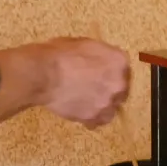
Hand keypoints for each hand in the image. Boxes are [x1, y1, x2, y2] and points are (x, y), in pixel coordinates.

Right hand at [0, 38, 129, 127]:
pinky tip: (82, 113)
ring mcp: (107, 102)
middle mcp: (119, 82)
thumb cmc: (59, 54)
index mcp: (118, 60)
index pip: (123, 69)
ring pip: (111, 108)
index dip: (111, 72)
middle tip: (93, 88)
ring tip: (87, 103)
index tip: (103, 74)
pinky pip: (97, 121)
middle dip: (109, 89)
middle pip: (120, 90)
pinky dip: (91, 118)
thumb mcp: (83, 44)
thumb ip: (98, 55)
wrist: (43, 74)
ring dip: (101, 105)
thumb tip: (97, 61)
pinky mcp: (93, 116)